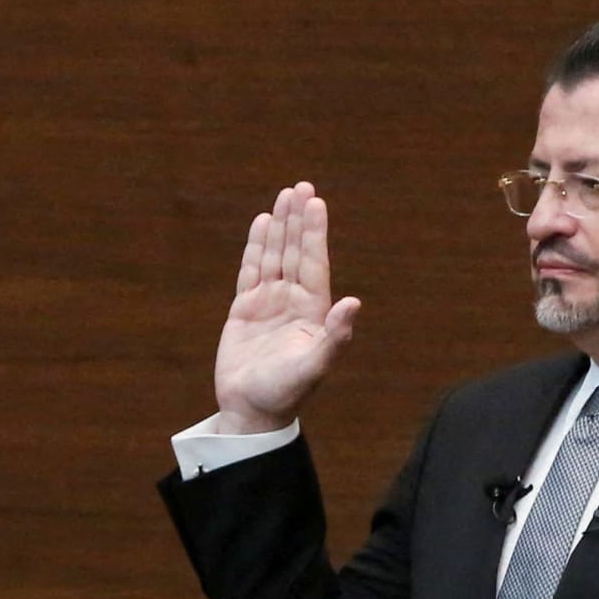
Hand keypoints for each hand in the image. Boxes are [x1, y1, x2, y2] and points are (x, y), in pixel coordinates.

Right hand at [212, 181, 361, 433]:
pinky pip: (251, 271)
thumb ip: (335, 335)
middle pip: (295, 251)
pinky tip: (260, 225)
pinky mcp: (244, 310)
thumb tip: (354, 301)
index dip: (314, 232)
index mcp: (312, 310)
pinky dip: (255, 248)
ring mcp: (268, 303)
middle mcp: (293, 301)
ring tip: (283, 197)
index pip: (314, 262)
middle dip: (298, 220)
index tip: (316, 203)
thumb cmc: (285, 393)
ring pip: (274, 256)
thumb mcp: (314, 366)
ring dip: (279, 227)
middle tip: (300, 186)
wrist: (251, 411)